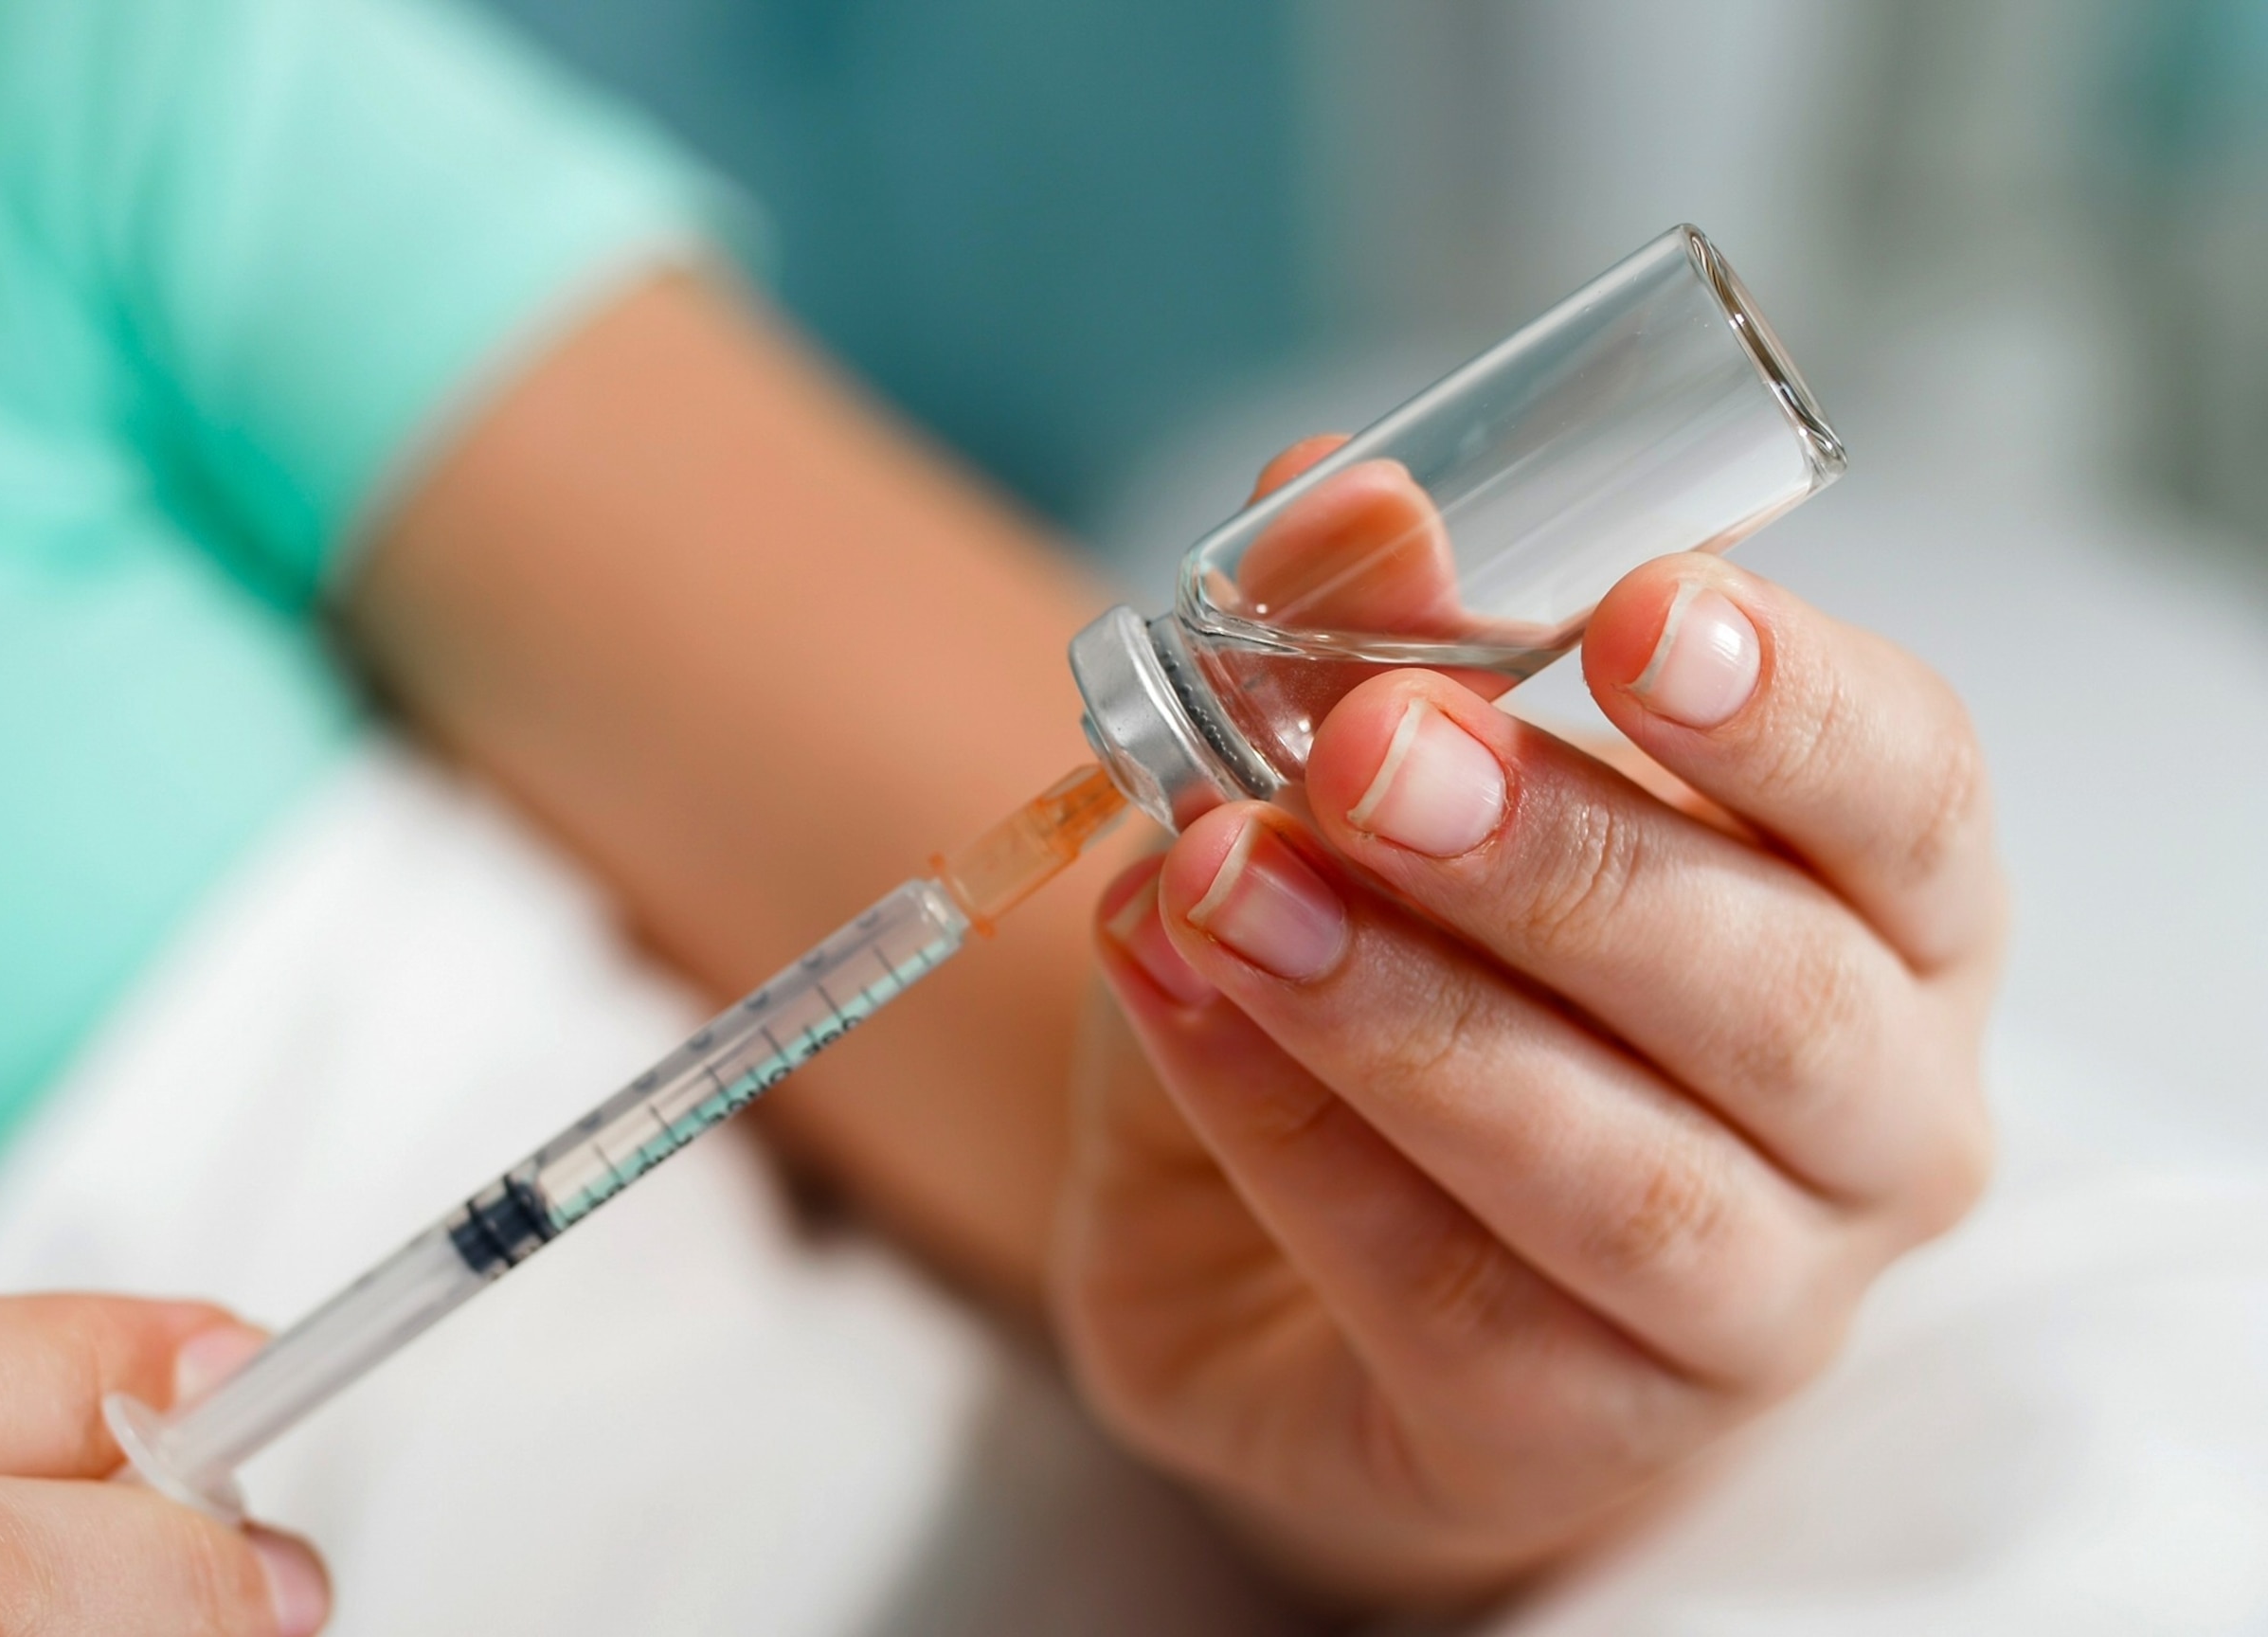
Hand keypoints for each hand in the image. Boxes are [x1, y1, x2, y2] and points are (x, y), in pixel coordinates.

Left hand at [1051, 463, 2001, 1608]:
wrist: (1277, 1266)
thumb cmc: (1380, 988)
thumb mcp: (1336, 794)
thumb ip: (1353, 641)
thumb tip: (1336, 491)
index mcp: (1882, 913)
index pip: (1911, 795)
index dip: (1788, 701)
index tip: (1638, 607)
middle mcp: (1876, 1119)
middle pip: (1782, 992)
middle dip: (1563, 859)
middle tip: (1374, 748)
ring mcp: (1757, 1306)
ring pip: (1632, 1180)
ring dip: (1413, 1015)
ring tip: (1229, 884)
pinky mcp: (1583, 1432)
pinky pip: (1456, 1299)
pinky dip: (1299, 1141)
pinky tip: (1182, 1004)